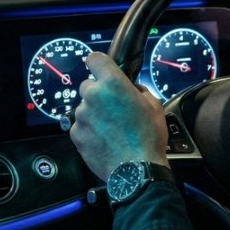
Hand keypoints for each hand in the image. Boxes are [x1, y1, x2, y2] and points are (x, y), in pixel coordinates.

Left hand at [68, 52, 168, 181]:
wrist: (135, 170)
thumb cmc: (147, 138)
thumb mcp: (154, 106)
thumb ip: (138, 90)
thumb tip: (132, 89)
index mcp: (112, 83)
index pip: (95, 59)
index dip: (98, 64)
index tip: (101, 70)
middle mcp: (93, 96)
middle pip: (88, 86)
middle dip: (98, 94)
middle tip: (113, 109)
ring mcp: (81, 115)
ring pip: (84, 108)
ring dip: (93, 114)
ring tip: (111, 129)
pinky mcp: (75, 133)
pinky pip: (80, 126)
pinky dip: (88, 130)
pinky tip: (103, 139)